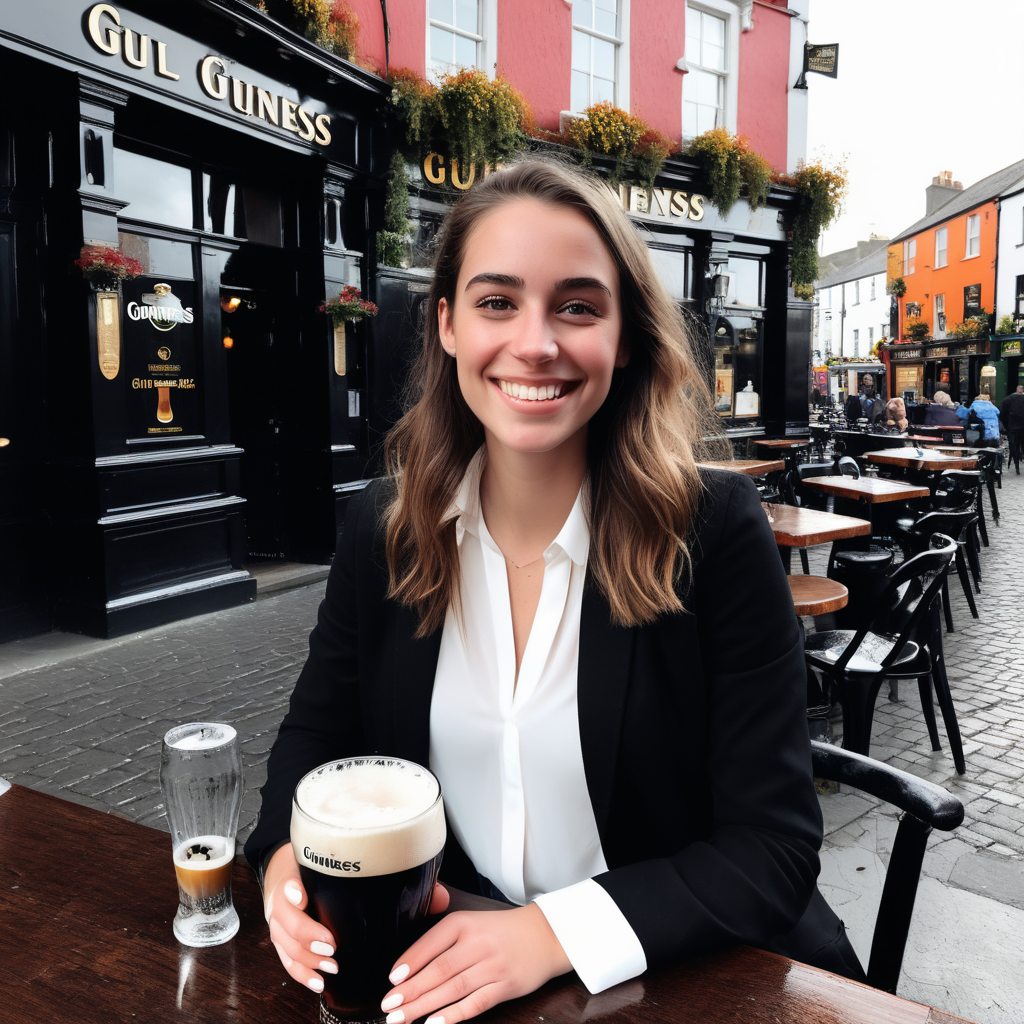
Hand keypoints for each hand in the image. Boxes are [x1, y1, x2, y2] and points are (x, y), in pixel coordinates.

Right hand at [262, 845, 450, 994]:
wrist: (291, 869)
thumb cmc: (328, 868)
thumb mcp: (348, 863)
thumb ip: (395, 876)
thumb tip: (439, 896)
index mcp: (297, 874)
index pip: (286, 880)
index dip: (291, 890)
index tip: (302, 895)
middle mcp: (285, 901)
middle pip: (284, 921)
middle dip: (306, 935)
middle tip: (331, 946)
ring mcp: (282, 924)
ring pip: (284, 946)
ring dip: (306, 960)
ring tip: (329, 969)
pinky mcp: (284, 942)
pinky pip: (287, 962)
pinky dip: (301, 974)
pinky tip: (319, 982)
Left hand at [378, 904, 571, 1023]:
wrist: (545, 934)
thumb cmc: (501, 930)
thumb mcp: (472, 922)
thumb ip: (443, 938)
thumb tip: (408, 965)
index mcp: (465, 923)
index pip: (431, 943)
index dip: (410, 962)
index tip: (392, 980)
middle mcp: (478, 943)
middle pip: (438, 970)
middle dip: (411, 991)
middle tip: (389, 1005)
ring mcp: (493, 966)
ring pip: (452, 989)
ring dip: (424, 1006)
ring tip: (401, 1018)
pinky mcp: (506, 986)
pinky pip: (475, 1003)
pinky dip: (454, 1015)